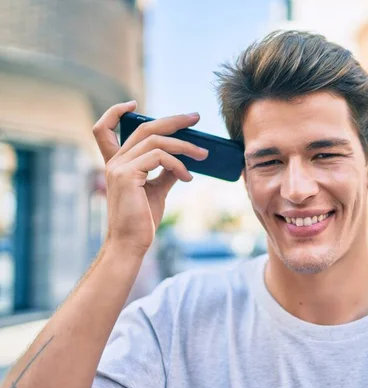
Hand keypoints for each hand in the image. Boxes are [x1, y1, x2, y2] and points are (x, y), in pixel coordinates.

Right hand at [92, 101, 207, 254]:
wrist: (132, 243)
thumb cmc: (142, 219)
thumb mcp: (157, 190)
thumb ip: (166, 171)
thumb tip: (182, 159)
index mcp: (117, 163)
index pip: (103, 129)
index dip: (115, 112)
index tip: (133, 104)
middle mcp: (114, 162)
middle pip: (144, 128)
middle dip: (173, 120)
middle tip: (196, 117)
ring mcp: (119, 167)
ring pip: (156, 141)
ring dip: (185, 145)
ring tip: (204, 155)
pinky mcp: (127, 175)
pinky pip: (160, 157)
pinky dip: (179, 164)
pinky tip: (189, 177)